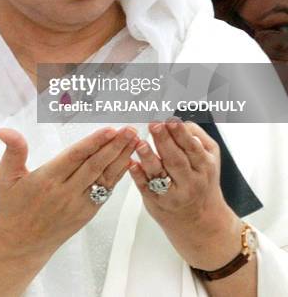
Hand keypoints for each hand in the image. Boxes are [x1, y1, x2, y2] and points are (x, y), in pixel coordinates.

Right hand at [0, 125, 139, 261]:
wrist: (20, 244)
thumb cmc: (12, 206)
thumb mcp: (5, 176)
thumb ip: (12, 151)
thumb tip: (3, 130)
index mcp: (47, 180)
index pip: (75, 157)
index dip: (94, 142)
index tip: (110, 129)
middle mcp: (66, 192)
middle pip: (95, 166)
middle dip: (115, 146)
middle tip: (130, 129)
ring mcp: (79, 204)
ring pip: (104, 178)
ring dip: (121, 158)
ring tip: (135, 140)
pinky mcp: (87, 213)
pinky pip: (105, 191)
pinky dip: (118, 175)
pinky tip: (128, 160)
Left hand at [129, 120, 241, 268]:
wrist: (200, 222)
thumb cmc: (202, 183)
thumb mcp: (210, 159)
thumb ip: (198, 138)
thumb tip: (181, 123)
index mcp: (204, 166)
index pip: (192, 147)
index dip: (181, 133)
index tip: (171, 120)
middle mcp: (190, 181)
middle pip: (176, 159)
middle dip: (164, 140)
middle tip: (154, 125)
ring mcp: (173, 194)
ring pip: (160, 174)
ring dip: (149, 158)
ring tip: (140, 143)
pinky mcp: (156, 202)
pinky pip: (146, 188)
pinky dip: (138, 176)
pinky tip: (132, 164)